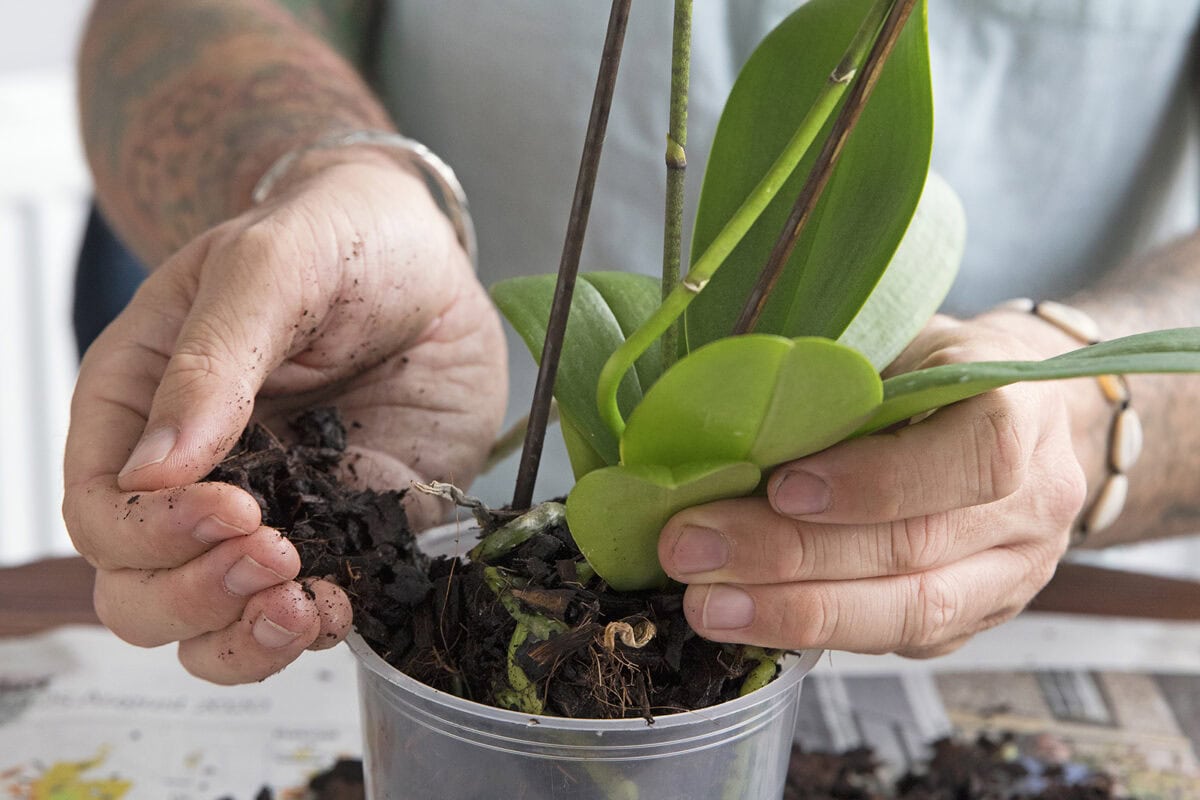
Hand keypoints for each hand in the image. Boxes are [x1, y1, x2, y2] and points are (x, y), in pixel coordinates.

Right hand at [63, 155, 506, 682]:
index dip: (153, 532)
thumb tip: (157, 471)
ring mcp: (270, 513)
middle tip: (276, 554)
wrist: (429, 256)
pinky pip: (303, 615)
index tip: (235, 507)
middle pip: (137, 589)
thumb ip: (212, 361)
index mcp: (141, 404)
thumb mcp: (271, 269)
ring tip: (304, 606)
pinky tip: (344, 608)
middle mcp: (193, 476)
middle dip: (194, 593)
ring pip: (206, 626)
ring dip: (242, 638)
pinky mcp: (341, 532)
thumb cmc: (338, 239)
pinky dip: (311, 631)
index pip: (102, 508)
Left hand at [658, 314, 1089, 657]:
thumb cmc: (941, 366)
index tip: (782, 488)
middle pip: (917, 546)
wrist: (1026, 416)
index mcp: (1022, 410)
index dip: (876, 480)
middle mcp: (1034, 503)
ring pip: (910, 611)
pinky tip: (746, 620)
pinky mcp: (979, 617)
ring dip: (794, 612)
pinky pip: (898, 640)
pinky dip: (814, 632)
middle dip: (791, 556)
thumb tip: (719, 412)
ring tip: (708, 603)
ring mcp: (1015, 571)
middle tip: (693, 549)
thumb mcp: (900, 342)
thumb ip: (837, 378)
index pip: (973, 457)